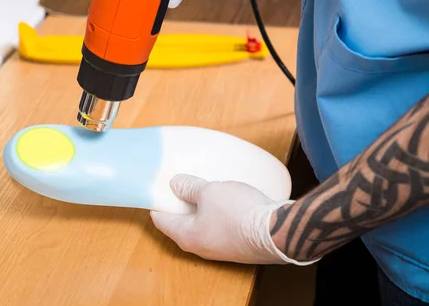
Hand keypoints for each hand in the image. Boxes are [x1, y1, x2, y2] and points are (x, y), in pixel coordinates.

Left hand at [150, 174, 314, 264]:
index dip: (156, 204)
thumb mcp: (209, 191)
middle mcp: (201, 247)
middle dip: (179, 206)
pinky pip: (219, 228)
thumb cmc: (239, 212)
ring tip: (201, 189)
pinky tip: (223, 200)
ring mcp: (221, 249)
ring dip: (199, 210)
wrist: (277, 231)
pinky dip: (216, 215)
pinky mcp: (238, 246)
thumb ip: (189, 187)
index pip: (162, 221)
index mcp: (187, 236)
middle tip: (177, 186)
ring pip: (202, 227)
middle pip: (181, 225)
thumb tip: (175, 184)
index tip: (154, 191)